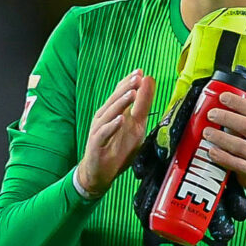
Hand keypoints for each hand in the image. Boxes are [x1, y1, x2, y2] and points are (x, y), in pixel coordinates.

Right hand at [77, 69, 152, 198]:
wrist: (99, 173)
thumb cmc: (117, 149)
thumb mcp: (136, 126)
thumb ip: (142, 106)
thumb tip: (149, 84)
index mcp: (113, 112)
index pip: (120, 93)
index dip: (129, 82)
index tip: (140, 72)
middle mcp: (104, 118)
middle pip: (114, 100)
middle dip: (126, 88)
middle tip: (137, 78)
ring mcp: (98, 130)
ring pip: (109, 113)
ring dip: (120, 103)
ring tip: (132, 94)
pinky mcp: (96, 144)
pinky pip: (103, 133)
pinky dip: (112, 126)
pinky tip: (120, 119)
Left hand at [201, 90, 245, 197]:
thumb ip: (244, 120)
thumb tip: (219, 107)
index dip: (238, 102)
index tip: (223, 97)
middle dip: (227, 118)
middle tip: (211, 114)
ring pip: (240, 145)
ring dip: (221, 138)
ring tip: (207, 132)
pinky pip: (236, 164)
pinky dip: (222, 158)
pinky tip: (211, 152)